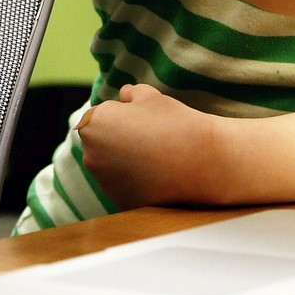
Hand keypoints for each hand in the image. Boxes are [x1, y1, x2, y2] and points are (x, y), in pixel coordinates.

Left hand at [77, 84, 219, 208]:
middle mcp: (91, 155)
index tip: (142, 120)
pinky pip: (123, 186)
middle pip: (100, 143)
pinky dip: (134, 181)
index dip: (121, 115)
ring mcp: (104, 182)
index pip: (98, 117)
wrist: (203, 161)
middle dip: (117, 140)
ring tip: (155, 156)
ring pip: (110, 166)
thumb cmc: (174, 122)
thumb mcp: (150, 95)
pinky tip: (157, 174)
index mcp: (93, 124)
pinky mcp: (120, 201)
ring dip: (124, 161)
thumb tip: (124, 95)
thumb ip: (129, 92)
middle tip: (149, 137)